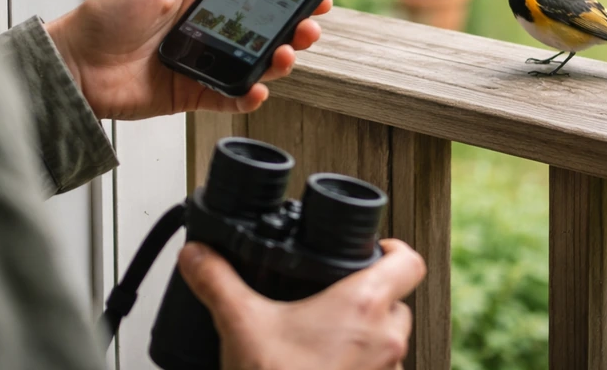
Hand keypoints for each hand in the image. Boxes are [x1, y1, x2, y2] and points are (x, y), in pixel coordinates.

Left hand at [44, 0, 332, 120]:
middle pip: (265, 27)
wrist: (77, 64)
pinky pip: (232, 96)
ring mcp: (205, 61)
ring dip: (281, 58)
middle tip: (312, 23)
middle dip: (295, 24)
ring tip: (289, 51)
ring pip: (257, 62)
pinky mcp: (195, 93)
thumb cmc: (108, 12)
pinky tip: (259, 85)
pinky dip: (251, 94)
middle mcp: (208, 27)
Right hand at [178, 239, 425, 369]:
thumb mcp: (240, 325)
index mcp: (363, 306)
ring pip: (389, 339)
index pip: (409, 261)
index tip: (372, 249)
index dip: (393, 249)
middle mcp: (386, 340)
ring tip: (324, 335)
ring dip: (364, 334)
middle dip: (368, 295)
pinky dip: (357, 364)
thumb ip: (217, 281)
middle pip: (396, 300)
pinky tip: (322, 365)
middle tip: (335, 295)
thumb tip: (197, 255)